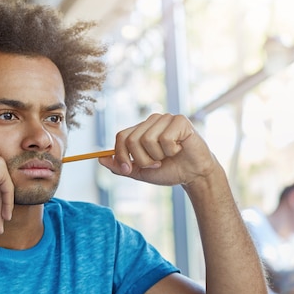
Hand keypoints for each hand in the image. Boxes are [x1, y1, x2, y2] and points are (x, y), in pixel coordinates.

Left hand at [98, 113, 216, 186]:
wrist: (193, 174)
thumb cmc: (169, 170)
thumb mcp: (140, 171)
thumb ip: (121, 166)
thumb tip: (100, 159)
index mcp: (141, 130)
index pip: (121, 137)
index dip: (121, 155)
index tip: (129, 169)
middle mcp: (152, 121)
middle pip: (132, 140)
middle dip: (142, 160)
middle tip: (156, 164)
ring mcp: (166, 119)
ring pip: (148, 140)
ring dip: (158, 156)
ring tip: (168, 156)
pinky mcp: (180, 121)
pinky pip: (165, 138)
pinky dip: (171, 150)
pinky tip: (179, 149)